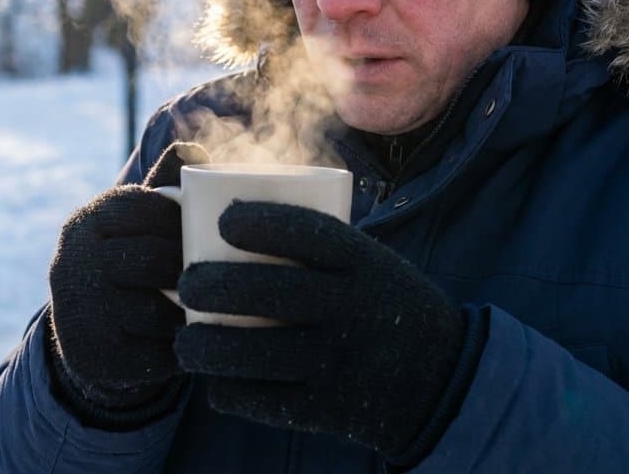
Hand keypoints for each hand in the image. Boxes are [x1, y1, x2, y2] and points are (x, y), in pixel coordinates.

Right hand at [47, 141, 207, 425]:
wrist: (88, 334)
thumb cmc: (128, 260)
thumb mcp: (137, 221)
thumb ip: (165, 183)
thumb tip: (195, 149)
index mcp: (86, 224)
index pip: (142, 207)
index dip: (182, 219)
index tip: (209, 227)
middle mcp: (73, 265)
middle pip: (151, 259)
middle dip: (191, 266)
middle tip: (226, 271)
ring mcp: (80, 315)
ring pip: (157, 311)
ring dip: (192, 312)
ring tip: (218, 306)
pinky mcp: (94, 358)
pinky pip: (155, 354)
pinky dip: (183, 350)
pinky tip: (199, 342)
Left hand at [174, 201, 468, 463]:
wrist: (441, 380)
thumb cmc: (385, 306)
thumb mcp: (374, 265)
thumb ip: (322, 247)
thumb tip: (233, 217)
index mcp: (367, 266)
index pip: (306, 233)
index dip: (258, 222)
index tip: (223, 221)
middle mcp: (353, 311)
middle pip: (265, 292)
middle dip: (210, 285)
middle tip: (188, 283)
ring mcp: (339, 364)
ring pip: (250, 354)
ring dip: (204, 346)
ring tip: (187, 341)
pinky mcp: (326, 410)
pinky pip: (258, 400)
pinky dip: (228, 390)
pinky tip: (219, 379)